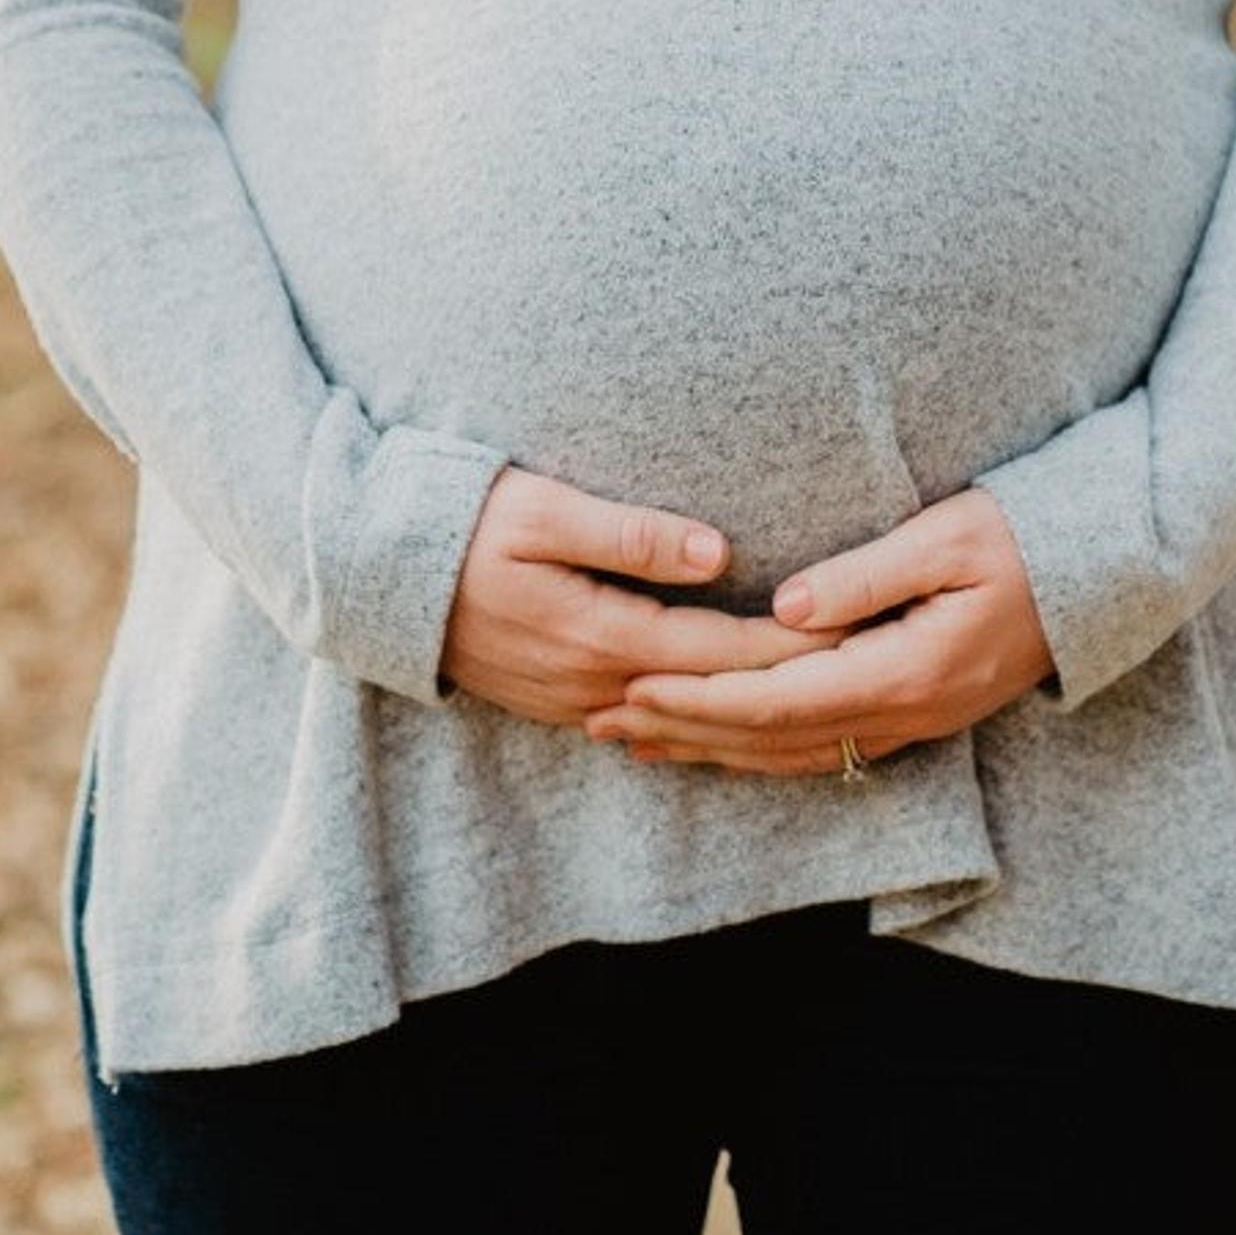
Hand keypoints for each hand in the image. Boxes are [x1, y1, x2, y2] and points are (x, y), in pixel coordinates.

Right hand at [441, 465, 845, 728]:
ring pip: (681, 720)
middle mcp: (593, 682)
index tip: (855, 637)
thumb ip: (632, 534)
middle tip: (862, 675)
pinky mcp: (556, 705)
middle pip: (713, 694)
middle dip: (787, 688)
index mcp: (600, 632)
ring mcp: (572, 702)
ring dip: (744, 713)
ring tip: (814, 703)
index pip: (722, 650)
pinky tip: (728, 717)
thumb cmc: (458, 523)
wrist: (372, 578)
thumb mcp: (543, 509)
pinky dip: (694, 721)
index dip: (793, 647)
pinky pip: (644, 725)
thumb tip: (718, 553)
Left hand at [581, 488, 1054, 776]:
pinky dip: (758, 750)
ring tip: (636, 741)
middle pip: (773, 739)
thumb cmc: (1027, 538)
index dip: (701, 698)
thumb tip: (787, 606)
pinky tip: (717, 746)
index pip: (781, 698)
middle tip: (603, 722)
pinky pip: (821, 749)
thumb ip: (867, 573)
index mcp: (908, 669)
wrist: (1102, 578)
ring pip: (793, 755)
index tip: (634, 686)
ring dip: (711, 751)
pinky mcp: (914, 715)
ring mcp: (913, 723)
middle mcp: (907, 712)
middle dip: (684, 733)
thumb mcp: (950, 537)